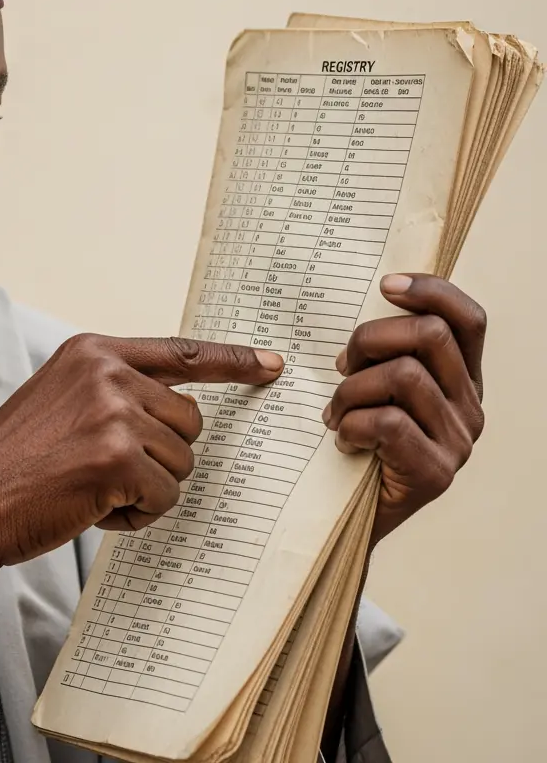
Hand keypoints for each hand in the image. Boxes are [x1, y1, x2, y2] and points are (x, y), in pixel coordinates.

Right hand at [0, 335, 283, 568]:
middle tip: (108, 473)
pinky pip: (165, 496)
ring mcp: (114, 411)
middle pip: (189, 422)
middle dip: (162, 457)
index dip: (233, 362)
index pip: (181, 352)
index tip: (271, 366)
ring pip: (181, 462)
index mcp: (93, 352)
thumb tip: (179, 413)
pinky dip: (136, 515)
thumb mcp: (61, 401)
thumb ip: (115, 392)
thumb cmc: (14, 463)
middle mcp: (107, 371)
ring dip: (146, 488)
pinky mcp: (118, 456)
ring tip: (91, 490)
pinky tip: (93, 509)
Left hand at [323, 273, 485, 544]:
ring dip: (351, 390)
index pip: (467, 319)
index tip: (385, 285)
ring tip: (334, 413)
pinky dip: (352, 424)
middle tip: (340, 367)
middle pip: (430, 336)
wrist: (349, 518)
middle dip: (371, 338)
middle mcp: (470, 407)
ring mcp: (458, 442)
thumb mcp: (374, 387)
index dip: (431, 290)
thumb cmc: (357, 442)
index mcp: (460, 380)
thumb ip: (385, 352)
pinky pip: (388, 423)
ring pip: (403, 376)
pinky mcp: (436, 473)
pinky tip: (341, 440)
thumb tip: (370, 303)